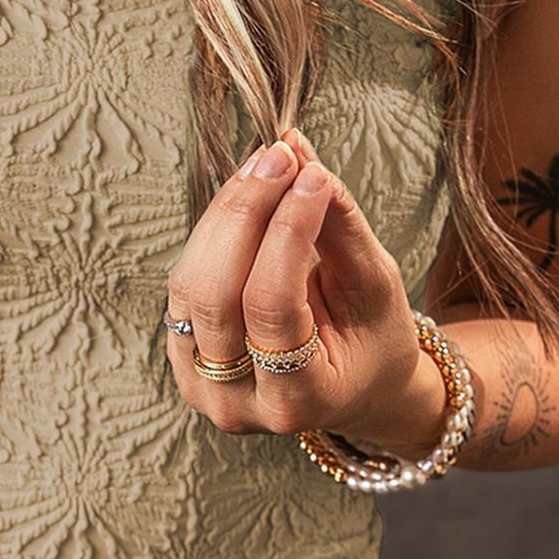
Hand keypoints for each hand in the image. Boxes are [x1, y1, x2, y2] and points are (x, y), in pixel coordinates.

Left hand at [165, 127, 450, 456]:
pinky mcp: (182, 351)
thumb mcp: (375, 290)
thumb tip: (303, 159)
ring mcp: (197, 382)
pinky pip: (186, 279)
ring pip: (190, 282)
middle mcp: (233, 402)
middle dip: (246, 213)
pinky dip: (216, 228)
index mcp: (295, 401)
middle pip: (214, 293)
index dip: (287, 234)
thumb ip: (340, 228)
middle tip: (283, 156)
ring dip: (226, 212)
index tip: (312, 177)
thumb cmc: (375, 343)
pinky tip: (249, 192)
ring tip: (268, 163)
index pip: (271, 307)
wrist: (356, 389)